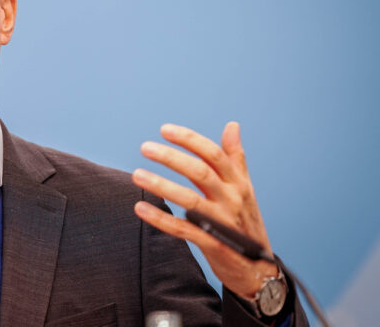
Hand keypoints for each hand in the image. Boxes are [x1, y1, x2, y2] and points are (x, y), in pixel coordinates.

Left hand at [132, 122, 277, 298]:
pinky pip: (182, 229)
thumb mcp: (245, 188)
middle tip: (145, 147)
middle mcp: (232, 199)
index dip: (189, 140)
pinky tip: (140, 208)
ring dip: (161, 186)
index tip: (165, 130)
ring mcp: (222, 222)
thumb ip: (235, 157)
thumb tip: (232, 125)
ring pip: (190, 200)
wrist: (258, 269)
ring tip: (137, 175)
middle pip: (200, 172)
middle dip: (171, 158)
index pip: (214, 154)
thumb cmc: (246, 221)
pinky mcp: (212, 244)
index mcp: (238, 183)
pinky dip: (160, 218)